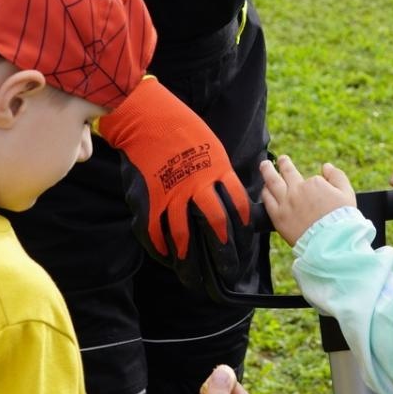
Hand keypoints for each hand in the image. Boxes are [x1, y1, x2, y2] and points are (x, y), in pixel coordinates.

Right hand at [98, 76, 251, 291]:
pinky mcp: (151, 197)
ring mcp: (173, 193)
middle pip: (216, 224)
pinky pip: (156, 229)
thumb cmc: (182, 129)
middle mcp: (198, 186)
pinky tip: (165, 256)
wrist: (149, 119)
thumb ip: (219, 173)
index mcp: (217, 171)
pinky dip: (160, 246)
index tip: (243, 241)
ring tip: (193, 275)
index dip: (243, 226)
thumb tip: (226, 193)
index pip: (238, 204)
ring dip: (190, 258)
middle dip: (223, 251)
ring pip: (184, 234)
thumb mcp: (212, 147)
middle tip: (227, 271)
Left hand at [260, 154, 355, 246]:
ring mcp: (286, 203)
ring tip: (264, 166)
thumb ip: (337, 176)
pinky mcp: (278, 217)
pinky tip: (264, 189)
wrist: (331, 242)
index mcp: (314, 183)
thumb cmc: (342, 219)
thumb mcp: (347, 194)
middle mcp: (297, 190)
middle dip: (283, 163)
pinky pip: (267, 201)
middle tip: (280, 158)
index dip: (316, 185)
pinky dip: (265, 193)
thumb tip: (326, 166)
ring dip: (267, 172)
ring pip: (272, 182)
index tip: (317, 189)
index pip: (312, 179)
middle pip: (287, 172)